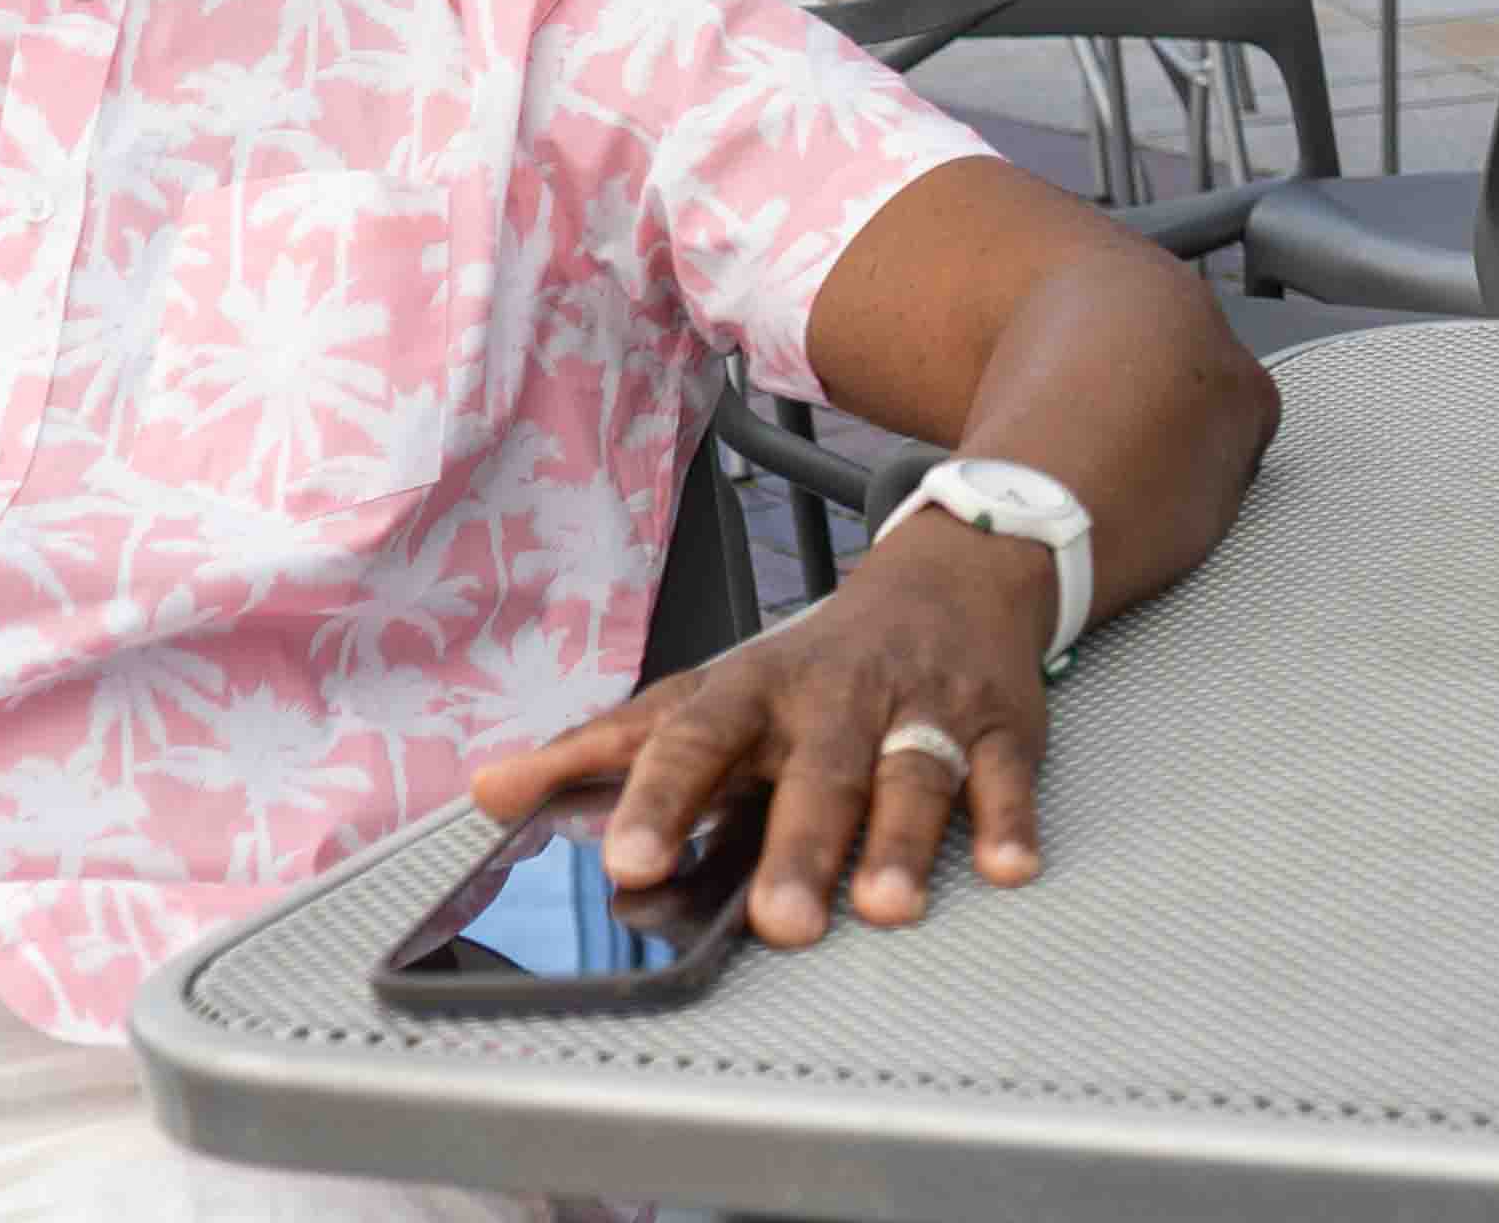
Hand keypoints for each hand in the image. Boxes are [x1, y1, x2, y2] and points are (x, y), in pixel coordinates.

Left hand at [466, 515, 1060, 946]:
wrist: (952, 577)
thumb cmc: (814, 661)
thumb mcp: (706, 690)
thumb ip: (604, 749)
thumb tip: (489, 793)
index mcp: (756, 689)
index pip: (695, 736)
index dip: (659, 797)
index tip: (628, 859)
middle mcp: (838, 696)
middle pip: (817, 770)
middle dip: (800, 844)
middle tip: (778, 921)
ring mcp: (923, 708)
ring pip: (913, 774)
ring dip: (903, 841)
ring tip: (886, 907)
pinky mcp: (999, 725)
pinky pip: (1005, 774)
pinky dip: (1010, 820)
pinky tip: (1007, 866)